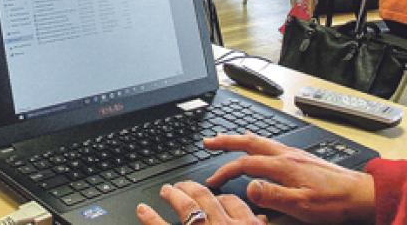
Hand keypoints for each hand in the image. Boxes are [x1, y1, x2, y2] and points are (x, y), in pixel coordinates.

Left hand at [136, 182, 265, 224]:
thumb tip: (263, 221)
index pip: (232, 202)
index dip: (219, 196)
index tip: (212, 194)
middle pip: (206, 197)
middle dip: (191, 187)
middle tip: (181, 186)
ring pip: (187, 205)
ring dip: (173, 194)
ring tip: (165, 191)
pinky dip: (151, 217)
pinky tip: (143, 210)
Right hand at [203, 133, 375, 223]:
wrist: (361, 195)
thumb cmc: (335, 203)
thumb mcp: (301, 206)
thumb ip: (273, 196)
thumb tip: (249, 187)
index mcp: (284, 166)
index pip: (246, 164)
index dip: (226, 171)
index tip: (213, 180)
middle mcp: (287, 155)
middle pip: (250, 142)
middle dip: (227, 140)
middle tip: (209, 141)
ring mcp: (295, 154)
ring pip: (261, 141)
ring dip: (241, 139)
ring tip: (227, 138)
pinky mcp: (302, 158)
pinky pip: (272, 144)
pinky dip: (257, 142)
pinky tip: (259, 147)